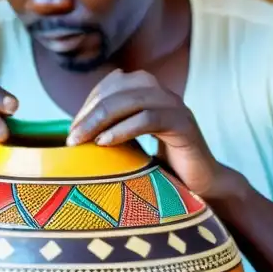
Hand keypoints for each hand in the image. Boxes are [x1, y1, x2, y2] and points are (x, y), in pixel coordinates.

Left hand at [66, 69, 231, 197]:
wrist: (201, 186)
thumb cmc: (160, 167)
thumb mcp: (130, 143)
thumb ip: (111, 128)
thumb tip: (74, 129)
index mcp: (149, 92)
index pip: (112, 84)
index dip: (88, 103)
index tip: (71, 130)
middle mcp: (163, 93)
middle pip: (119, 90)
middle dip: (90, 113)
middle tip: (71, 138)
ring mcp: (175, 106)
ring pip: (132, 100)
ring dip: (100, 120)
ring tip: (82, 141)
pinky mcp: (184, 125)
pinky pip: (148, 119)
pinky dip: (123, 129)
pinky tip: (105, 143)